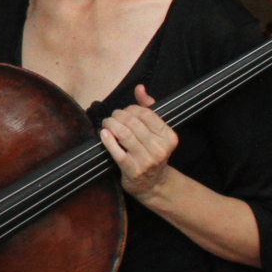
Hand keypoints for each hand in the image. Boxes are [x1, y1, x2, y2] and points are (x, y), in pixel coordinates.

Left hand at [99, 84, 178, 200]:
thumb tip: (140, 88)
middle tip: (113, 116)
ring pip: (124, 134)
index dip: (132, 108)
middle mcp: (160, 149)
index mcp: (169, 137)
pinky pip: (117, 151)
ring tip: (107, 122)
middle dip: (118, 115)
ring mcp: (146, 161)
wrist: (153, 184)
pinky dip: (107, 140)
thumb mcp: (157, 132)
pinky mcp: (132, 170)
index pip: (147, 114)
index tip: (125, 111)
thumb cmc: (152, 152)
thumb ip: (149, 108)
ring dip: (111, 124)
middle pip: (133, 123)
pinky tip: (103, 133)